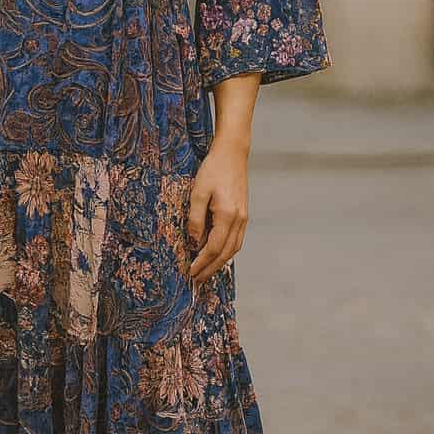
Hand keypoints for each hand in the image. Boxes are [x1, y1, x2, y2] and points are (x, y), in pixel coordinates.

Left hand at [187, 137, 249, 288]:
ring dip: (219, 263)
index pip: (213, 248)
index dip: (201, 263)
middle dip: (210, 269)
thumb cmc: (213, 169)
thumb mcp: (197, 192)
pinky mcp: (244, 215)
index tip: (190, 273)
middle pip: (225, 254)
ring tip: (205, 271)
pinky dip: (226, 252)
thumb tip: (194, 242)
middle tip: (197, 280)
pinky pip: (236, 240)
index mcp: (227, 216)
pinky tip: (216, 254)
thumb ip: (195, 219)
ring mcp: (244, 218)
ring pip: (233, 249)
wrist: (233, 153)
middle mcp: (239, 220)